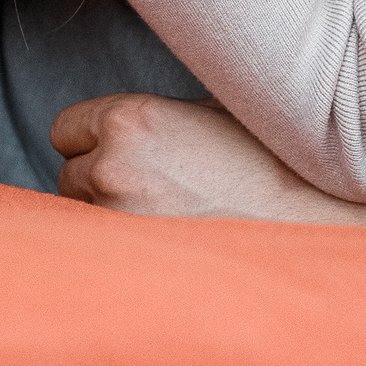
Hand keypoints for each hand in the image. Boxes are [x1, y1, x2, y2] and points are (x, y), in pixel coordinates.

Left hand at [51, 94, 365, 227]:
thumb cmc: (265, 164)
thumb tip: (141, 105)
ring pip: (83, 216)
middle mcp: (113, 169)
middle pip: (68, 174)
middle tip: (153, 184)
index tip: (125, 149)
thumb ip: (163, 109)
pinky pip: (102, 251)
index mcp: (131, 120)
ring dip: (110, 214)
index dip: (94, 138)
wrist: (301, 222)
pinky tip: (164, 237)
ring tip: (165, 212)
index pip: (64, 128)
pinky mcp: (129, 261)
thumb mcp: (214, 108)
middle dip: (101, 179)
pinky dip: (122, 246)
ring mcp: (117, 221)